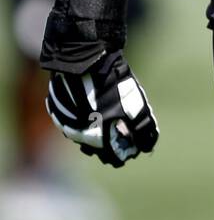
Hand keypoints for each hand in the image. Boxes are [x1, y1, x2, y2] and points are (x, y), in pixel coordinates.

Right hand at [45, 48, 158, 167]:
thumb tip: (148, 147)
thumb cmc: (114, 86)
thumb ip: (143, 130)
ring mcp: (66, 124)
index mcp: (97, 140)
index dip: (127, 151)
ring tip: (108, 116)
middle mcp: (78, 136)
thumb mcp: (136, 108)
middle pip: (98, 149)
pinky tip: (93, 106)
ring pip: (83, 136)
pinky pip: (72, 122)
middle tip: (122, 128)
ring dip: (96, 131)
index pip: (114, 158)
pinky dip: (83, 119)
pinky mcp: (58, 111)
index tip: (134, 141)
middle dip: (111, 142)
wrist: (88, 61)